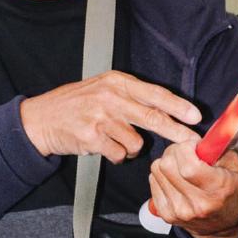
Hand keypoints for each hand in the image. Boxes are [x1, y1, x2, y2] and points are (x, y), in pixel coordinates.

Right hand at [20, 73, 200, 163]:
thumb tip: (167, 111)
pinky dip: (117, 156)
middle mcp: (111, 97)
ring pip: (136, 142)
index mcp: (117, 82)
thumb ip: (131, 96)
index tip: (196, 116)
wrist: (41, 119)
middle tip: (192, 142)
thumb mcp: (103, 89)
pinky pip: (119, 154)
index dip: (178, 106)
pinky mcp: (92, 137)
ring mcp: (101, 117)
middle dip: (177, 132)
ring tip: (116, 141)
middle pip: (153, 117)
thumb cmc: (76, 105)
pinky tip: (104, 147)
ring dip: (132, 149)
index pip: (155, 94)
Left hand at [146, 138, 237, 237]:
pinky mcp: (165, 214)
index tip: (193, 146)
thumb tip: (208, 132)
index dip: (186, 149)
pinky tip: (174, 179)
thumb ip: (220, 149)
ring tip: (180, 166)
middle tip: (185, 153)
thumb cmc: (229, 193)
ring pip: (157, 170)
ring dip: (167, 162)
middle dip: (175, 151)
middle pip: (167, 165)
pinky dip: (161, 175)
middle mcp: (196, 203)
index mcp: (216, 190)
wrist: (221, 226)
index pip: (188, 166)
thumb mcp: (235, 170)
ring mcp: (178, 210)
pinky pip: (152, 181)